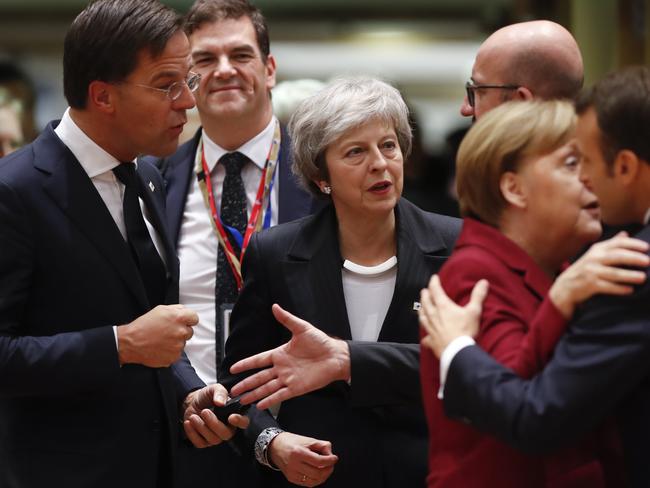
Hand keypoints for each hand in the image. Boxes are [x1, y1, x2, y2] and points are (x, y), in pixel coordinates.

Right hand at [117, 304, 197, 366]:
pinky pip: (176, 353)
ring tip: (161, 340)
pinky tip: (160, 347)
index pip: (195, 318)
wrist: (131, 342)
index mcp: (179, 318)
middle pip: (189, 332)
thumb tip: (185, 312)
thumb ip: (177, 309)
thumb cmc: (144, 325)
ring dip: (175, 342)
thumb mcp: (161, 309)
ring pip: (182, 343)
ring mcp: (178, 346)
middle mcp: (181, 332)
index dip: (188, 320)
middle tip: (167, 332)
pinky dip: (170, 351)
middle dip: (181, 331)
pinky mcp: (174, 357)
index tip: (182, 322)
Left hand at [182, 384, 249, 447]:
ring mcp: (216, 436)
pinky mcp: (204, 441)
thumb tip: (221, 402)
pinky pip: (200, 443)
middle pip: (226, 434)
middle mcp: (227, 428)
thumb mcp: (214, 389)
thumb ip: (220, 393)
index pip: (243, 422)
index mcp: (234, 415)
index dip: (240, 421)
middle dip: (213, 423)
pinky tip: (189, 423)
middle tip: (204, 411)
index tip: (231, 417)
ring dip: (201, 427)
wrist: (192, 402)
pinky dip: (192, 433)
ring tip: (193, 416)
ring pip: (213, 439)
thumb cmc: (207, 396)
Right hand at [229, 304, 349, 408]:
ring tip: (242, 400)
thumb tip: (275, 306)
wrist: (336, 356)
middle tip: (232, 391)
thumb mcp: (302, 328)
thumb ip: (287, 319)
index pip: (258, 360)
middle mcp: (281, 368)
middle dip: (245, 384)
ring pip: (266, 388)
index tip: (233, 368)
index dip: (245, 364)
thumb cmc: (321, 342)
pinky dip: (269, 400)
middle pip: (259, 377)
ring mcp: (288, 379)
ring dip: (254, 394)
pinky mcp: (296, 388)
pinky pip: (279, 395)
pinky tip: (259, 405)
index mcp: (280, 354)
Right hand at [269, 432, 337, 486]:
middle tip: (331, 464)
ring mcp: (292, 473)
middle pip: (317, 473)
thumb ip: (321, 445)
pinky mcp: (291, 478)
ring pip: (314, 481)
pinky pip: (308, 483)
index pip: (319, 461)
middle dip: (328, 469)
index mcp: (298, 452)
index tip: (334, 458)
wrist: (275, 447)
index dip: (330, 460)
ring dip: (324, 476)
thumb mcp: (307, 439)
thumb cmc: (292, 442)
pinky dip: (316, 480)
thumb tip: (330, 453)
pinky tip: (319, 473)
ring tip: (326, 469)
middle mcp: (294, 464)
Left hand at [419, 275, 488, 357]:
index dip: (434, 282)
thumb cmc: (465, 331)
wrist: (457, 351)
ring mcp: (431, 328)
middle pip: (426, 302)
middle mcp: (433, 316)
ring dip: (421, 310)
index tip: (434, 277)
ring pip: (422, 317)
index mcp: (443, 306)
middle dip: (425, 295)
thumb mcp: (474, 311)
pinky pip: (426, 338)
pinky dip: (425, 336)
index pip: (435, 290)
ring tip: (421, 308)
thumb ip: (478, 296)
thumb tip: (483, 282)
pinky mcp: (431, 341)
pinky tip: (425, 337)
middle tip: (424, 290)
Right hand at [550, 232, 648, 317]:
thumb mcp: (596, 254)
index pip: (616, 243)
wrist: (566, 285)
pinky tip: (630, 290)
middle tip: (648, 261)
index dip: (632, 244)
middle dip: (633, 258)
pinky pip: (607, 287)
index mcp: (597, 249)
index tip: (646, 247)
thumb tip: (625, 234)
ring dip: (629, 275)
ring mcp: (591, 272)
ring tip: (643, 277)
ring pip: (613, 273)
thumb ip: (611, 245)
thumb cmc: (587, 268)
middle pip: (616, 257)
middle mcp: (593, 259)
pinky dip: (619, 289)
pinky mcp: (589, 285)